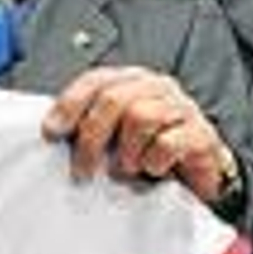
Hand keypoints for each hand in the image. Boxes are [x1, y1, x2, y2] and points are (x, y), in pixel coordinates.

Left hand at [42, 66, 230, 198]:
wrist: (199, 173)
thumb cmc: (151, 151)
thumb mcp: (115, 135)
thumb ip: (88, 125)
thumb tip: (52, 132)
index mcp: (131, 81)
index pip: (95, 80)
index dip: (70, 104)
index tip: (52, 131)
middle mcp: (156, 87)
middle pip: (114, 99)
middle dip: (92, 138)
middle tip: (82, 170)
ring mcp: (181, 107)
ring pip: (141, 117)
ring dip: (127, 152)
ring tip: (127, 169)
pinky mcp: (200, 133)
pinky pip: (168, 143)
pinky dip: (154, 162)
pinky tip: (154, 170)